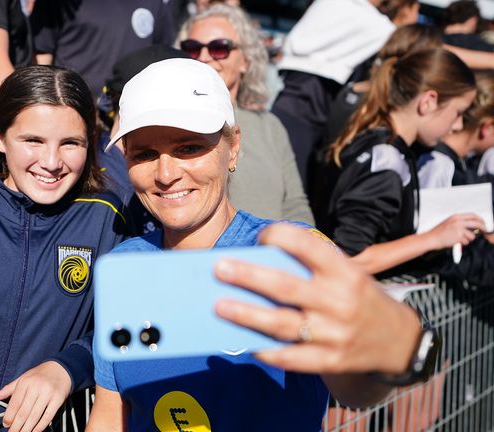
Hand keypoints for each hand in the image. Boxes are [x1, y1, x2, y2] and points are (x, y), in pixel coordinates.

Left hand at [0, 361, 70, 431]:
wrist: (61, 368)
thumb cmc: (40, 374)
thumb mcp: (23, 378)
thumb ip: (9, 389)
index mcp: (25, 382)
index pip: (14, 403)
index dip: (9, 416)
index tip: (6, 424)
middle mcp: (36, 387)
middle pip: (23, 412)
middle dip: (16, 426)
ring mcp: (47, 394)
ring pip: (34, 416)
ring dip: (27, 429)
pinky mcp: (58, 399)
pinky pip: (47, 416)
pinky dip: (40, 426)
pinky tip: (35, 431)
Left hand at [213, 223, 420, 375]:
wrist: (400, 341)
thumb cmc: (361, 299)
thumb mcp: (349, 274)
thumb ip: (312, 269)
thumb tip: (258, 262)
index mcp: (345, 273)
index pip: (309, 247)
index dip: (282, 237)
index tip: (260, 236)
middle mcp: (340, 301)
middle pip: (287, 287)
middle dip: (250, 277)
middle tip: (220, 269)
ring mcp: (335, 334)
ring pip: (283, 324)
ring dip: (248, 315)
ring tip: (220, 307)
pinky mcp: (331, 360)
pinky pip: (292, 358)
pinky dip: (267, 351)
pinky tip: (245, 343)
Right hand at [425, 213, 485, 248]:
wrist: (431, 238)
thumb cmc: (439, 232)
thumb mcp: (449, 222)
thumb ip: (460, 222)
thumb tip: (473, 225)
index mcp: (456, 217)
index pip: (473, 215)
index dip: (480, 219)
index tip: (483, 223)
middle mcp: (458, 221)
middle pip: (477, 223)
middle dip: (482, 228)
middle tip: (484, 231)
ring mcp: (459, 229)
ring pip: (472, 235)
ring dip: (468, 239)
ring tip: (459, 239)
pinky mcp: (458, 237)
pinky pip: (466, 242)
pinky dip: (462, 243)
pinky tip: (455, 242)